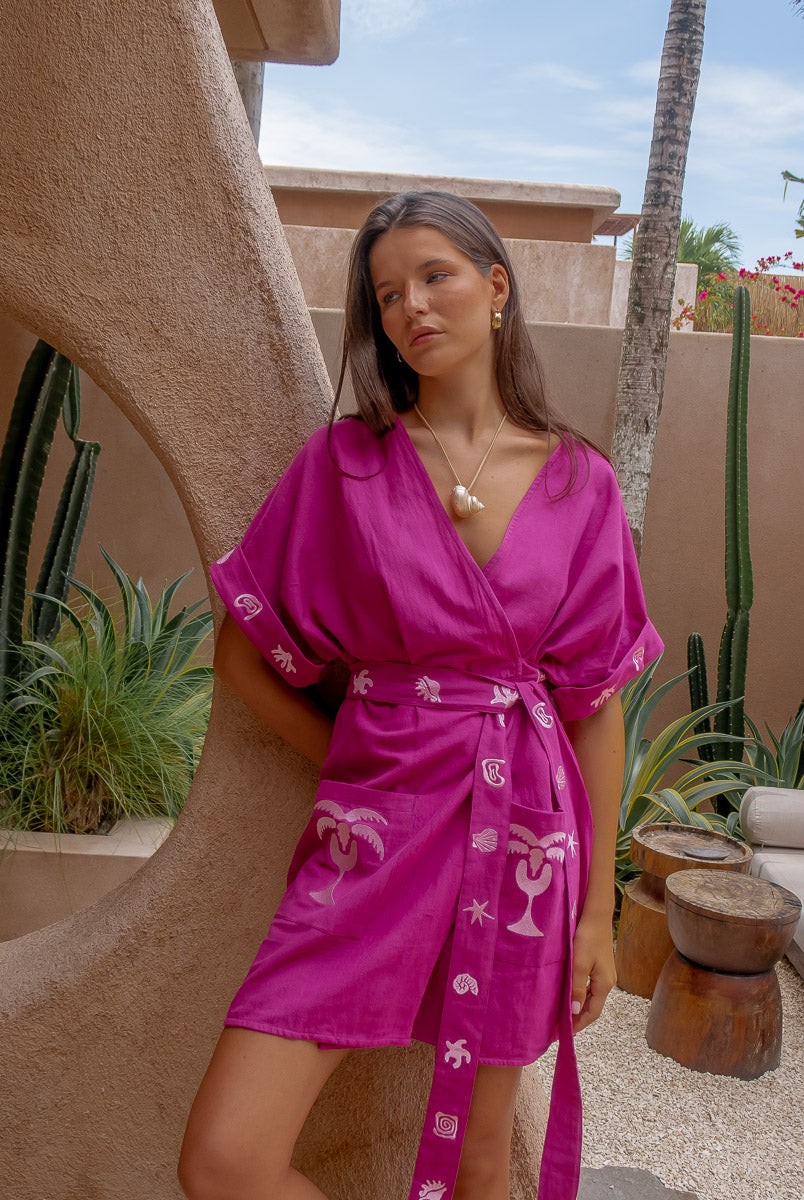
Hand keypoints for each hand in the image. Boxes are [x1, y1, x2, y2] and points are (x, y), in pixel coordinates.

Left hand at [570, 913, 615, 1034]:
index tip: (564, 1034)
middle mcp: (608, 982)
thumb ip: (577, 988)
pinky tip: (571, 994)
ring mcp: (606, 974)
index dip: (579, 1025)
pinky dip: (582, 995)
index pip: (592, 1013)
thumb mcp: (579, 964)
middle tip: (561, 1027)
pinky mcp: (601, 966)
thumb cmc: (587, 937)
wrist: (596, 915)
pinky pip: (591, 987)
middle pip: (593, 1007)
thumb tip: (575, 1012)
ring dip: (580, 1007)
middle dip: (579, 1019)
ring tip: (564, 1014)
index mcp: (605, 984)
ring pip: (592, 997)